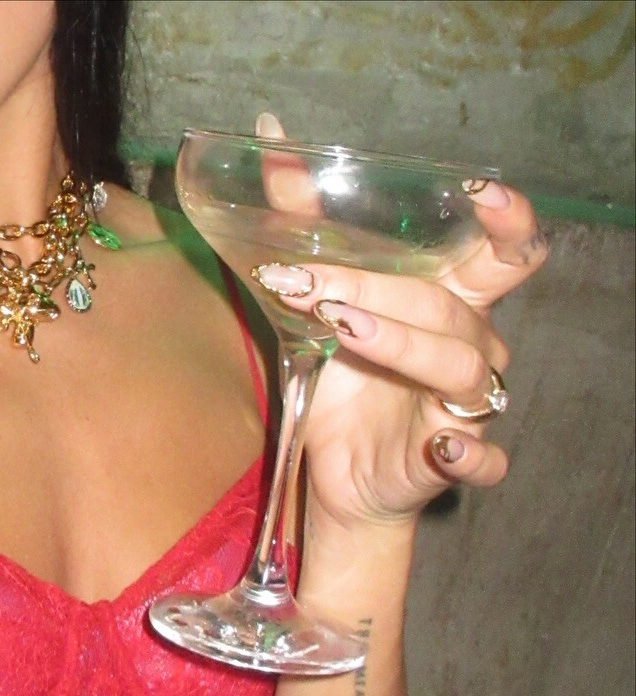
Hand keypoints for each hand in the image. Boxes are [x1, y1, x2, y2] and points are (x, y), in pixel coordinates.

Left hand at [251, 115, 546, 534]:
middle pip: (451, 309)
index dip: (506, 223)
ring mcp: (465, 407)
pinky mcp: (452, 460)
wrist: (338, 476)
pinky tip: (444, 448)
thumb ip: (303, 225)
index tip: (481, 193)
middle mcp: (470, 348)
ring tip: (344, 331)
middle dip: (387, 293)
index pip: (505, 254)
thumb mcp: (319, 303)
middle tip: (326, 293)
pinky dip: (470, 455)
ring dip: (404, 348)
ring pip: (460, 370)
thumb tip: (269, 138)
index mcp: (452, 303)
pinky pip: (483, 460)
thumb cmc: (346, 382)